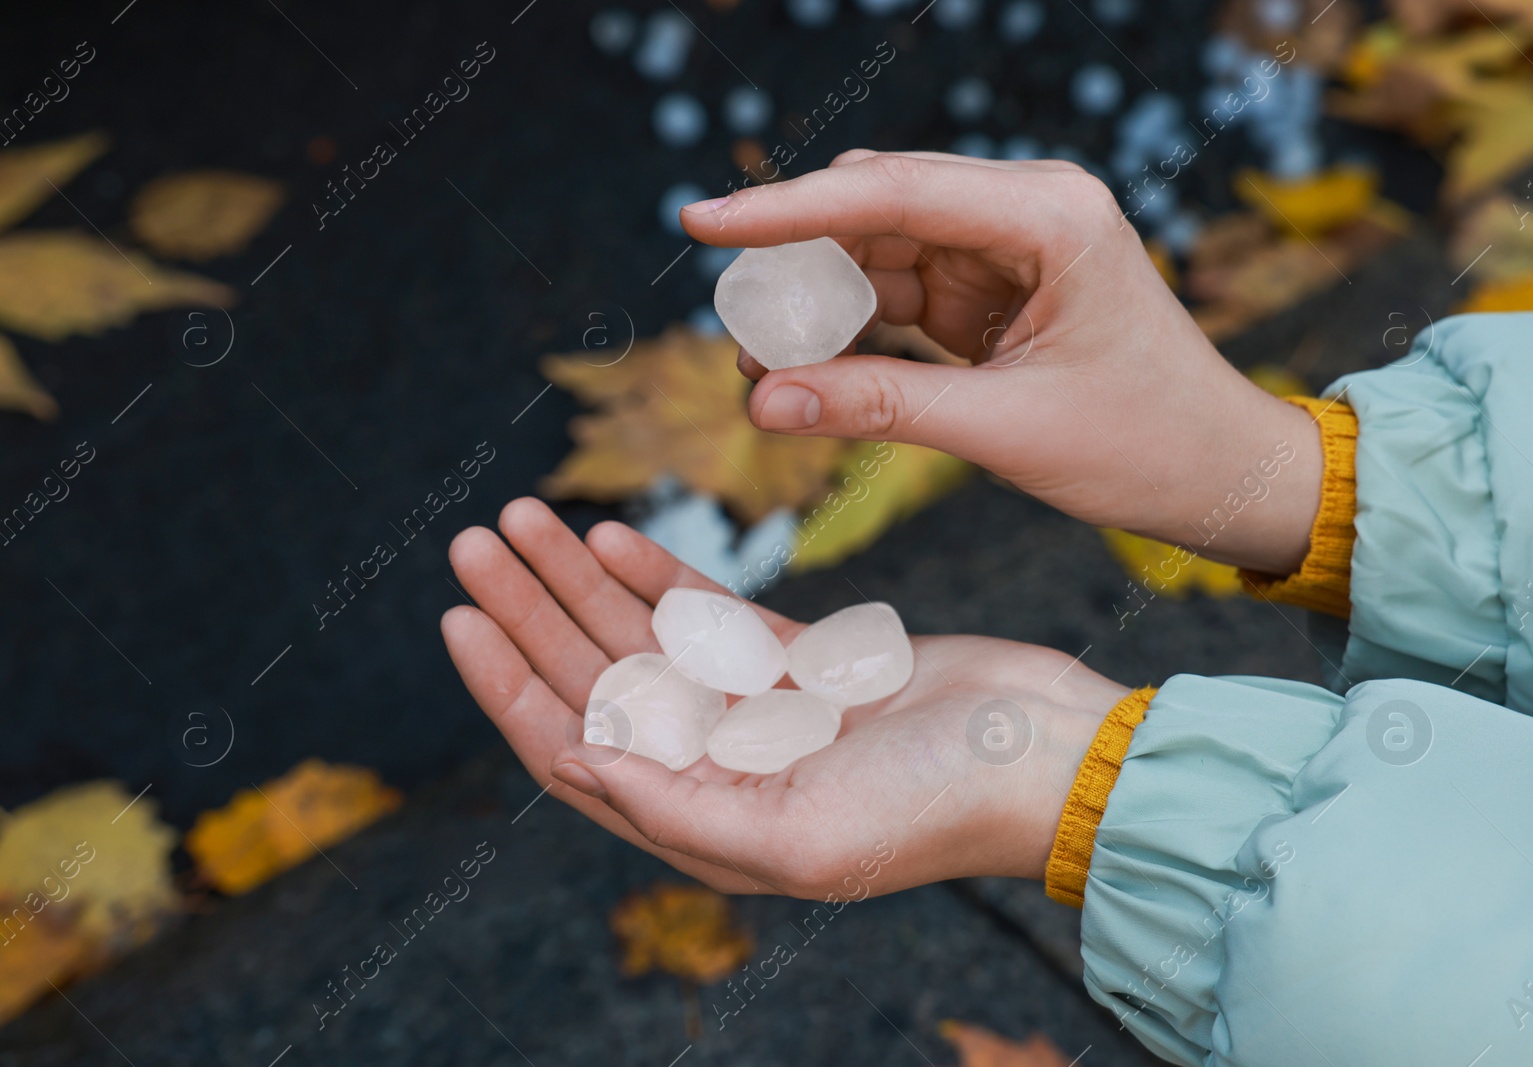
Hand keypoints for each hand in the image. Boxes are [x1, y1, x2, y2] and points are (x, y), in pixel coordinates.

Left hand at [442, 497, 1129, 897]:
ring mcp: (758, 716)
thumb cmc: (944, 808)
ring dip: (583, 580)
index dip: (507, 685)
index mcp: (706, 824)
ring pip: (643, 639)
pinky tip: (612, 533)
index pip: (574, 746)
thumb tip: (574, 761)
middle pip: (596, 679)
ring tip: (527, 515)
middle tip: (476, 538)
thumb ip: (682, 807)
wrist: (1054, 756)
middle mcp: (718, 770)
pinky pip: (710, 617)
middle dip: (531, 609)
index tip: (458, 614)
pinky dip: (660, 576)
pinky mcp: (802, 666)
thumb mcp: (805, 836)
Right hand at [683, 151, 1321, 574]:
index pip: (891, 194)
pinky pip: (901, 293)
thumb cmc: (1146, 444)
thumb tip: (762, 402)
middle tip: (734, 326)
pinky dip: (853, 328)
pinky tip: (809, 366)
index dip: (786, 211)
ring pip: (879, 251)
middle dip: (796, 263)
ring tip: (763, 363)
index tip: (701, 225)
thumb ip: (881, 407)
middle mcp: (1028, 211)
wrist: (1221, 473)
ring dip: (818, 302)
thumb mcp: (1007, 429)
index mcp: (1051, 216)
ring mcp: (1010, 248)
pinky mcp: (995, 291)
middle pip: (876, 210)